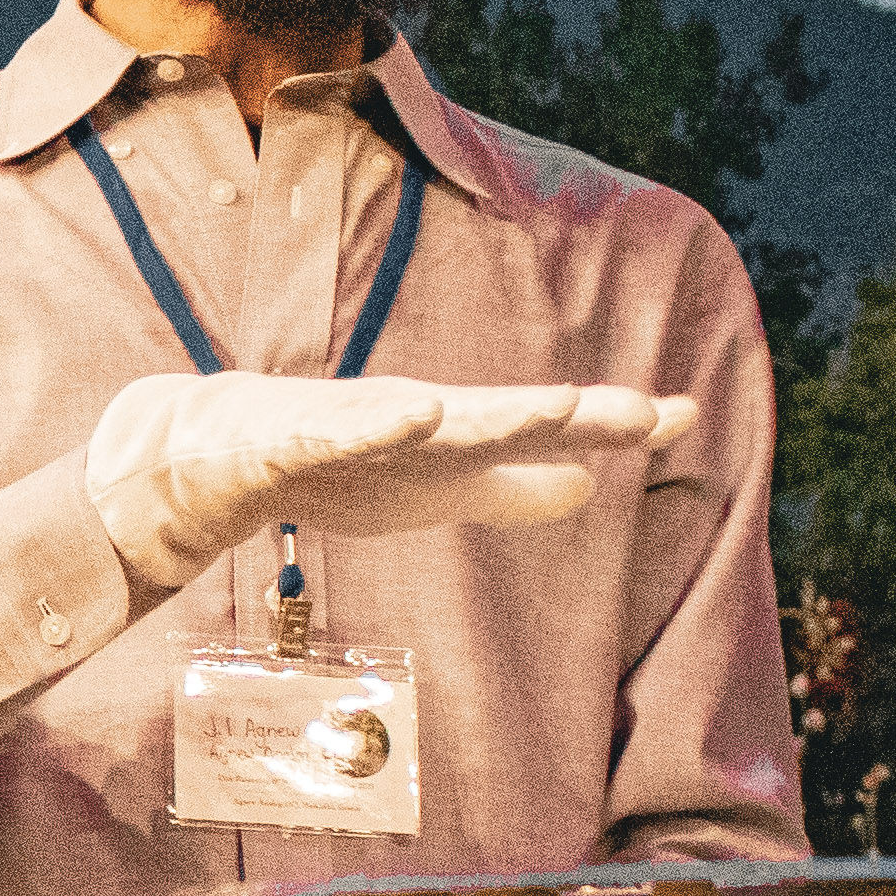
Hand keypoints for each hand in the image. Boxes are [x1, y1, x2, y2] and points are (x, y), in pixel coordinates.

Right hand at [77, 375, 689, 593]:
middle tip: (646, 412)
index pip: (545, 427)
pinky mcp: (292, 436)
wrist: (207, 455)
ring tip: (560, 405)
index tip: (688, 414)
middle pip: (506, 415)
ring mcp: (353, 423)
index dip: (612, 423)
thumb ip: (508, 490)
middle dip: (575, 412)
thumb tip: (587, 490)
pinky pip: (336, 429)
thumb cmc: (332, 466)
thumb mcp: (433, 490)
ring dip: (495, 411)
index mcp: (451, 438)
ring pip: (432, 416)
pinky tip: (417, 412)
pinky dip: (377, 421)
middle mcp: (413, 418)